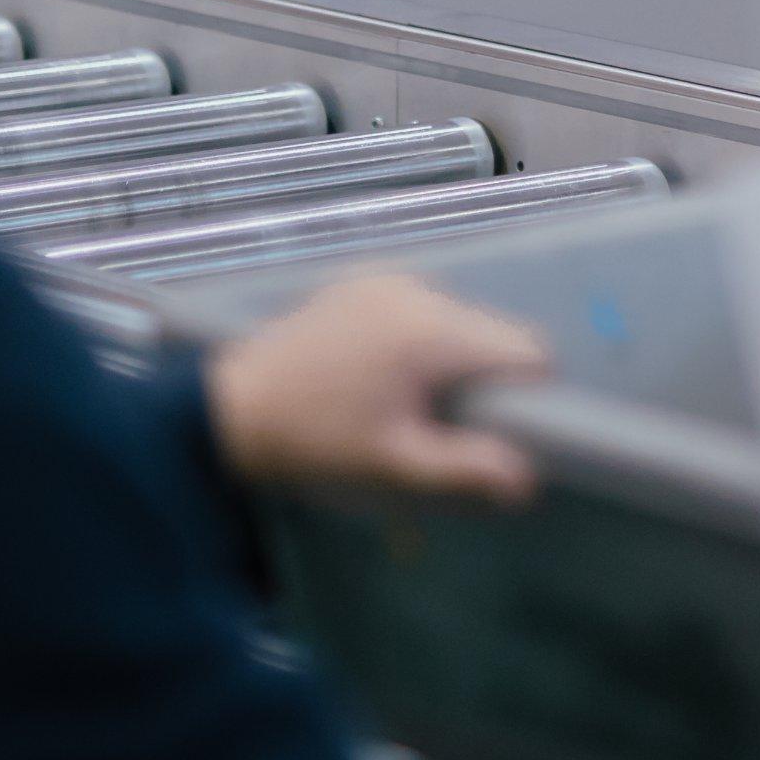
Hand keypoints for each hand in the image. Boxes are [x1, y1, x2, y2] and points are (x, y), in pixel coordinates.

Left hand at [203, 274, 548, 502]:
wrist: (230, 411)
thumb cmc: (318, 443)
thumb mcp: (395, 467)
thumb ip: (467, 469)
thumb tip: (527, 479)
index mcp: (434, 332)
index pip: (527, 349)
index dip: (530, 392)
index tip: (501, 428)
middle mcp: (418, 292)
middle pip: (492, 332)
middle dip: (484, 378)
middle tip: (443, 423)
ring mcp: (386, 280)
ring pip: (456, 319)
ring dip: (449, 358)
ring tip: (404, 401)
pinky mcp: (360, 282)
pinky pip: (418, 307)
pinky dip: (415, 337)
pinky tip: (380, 373)